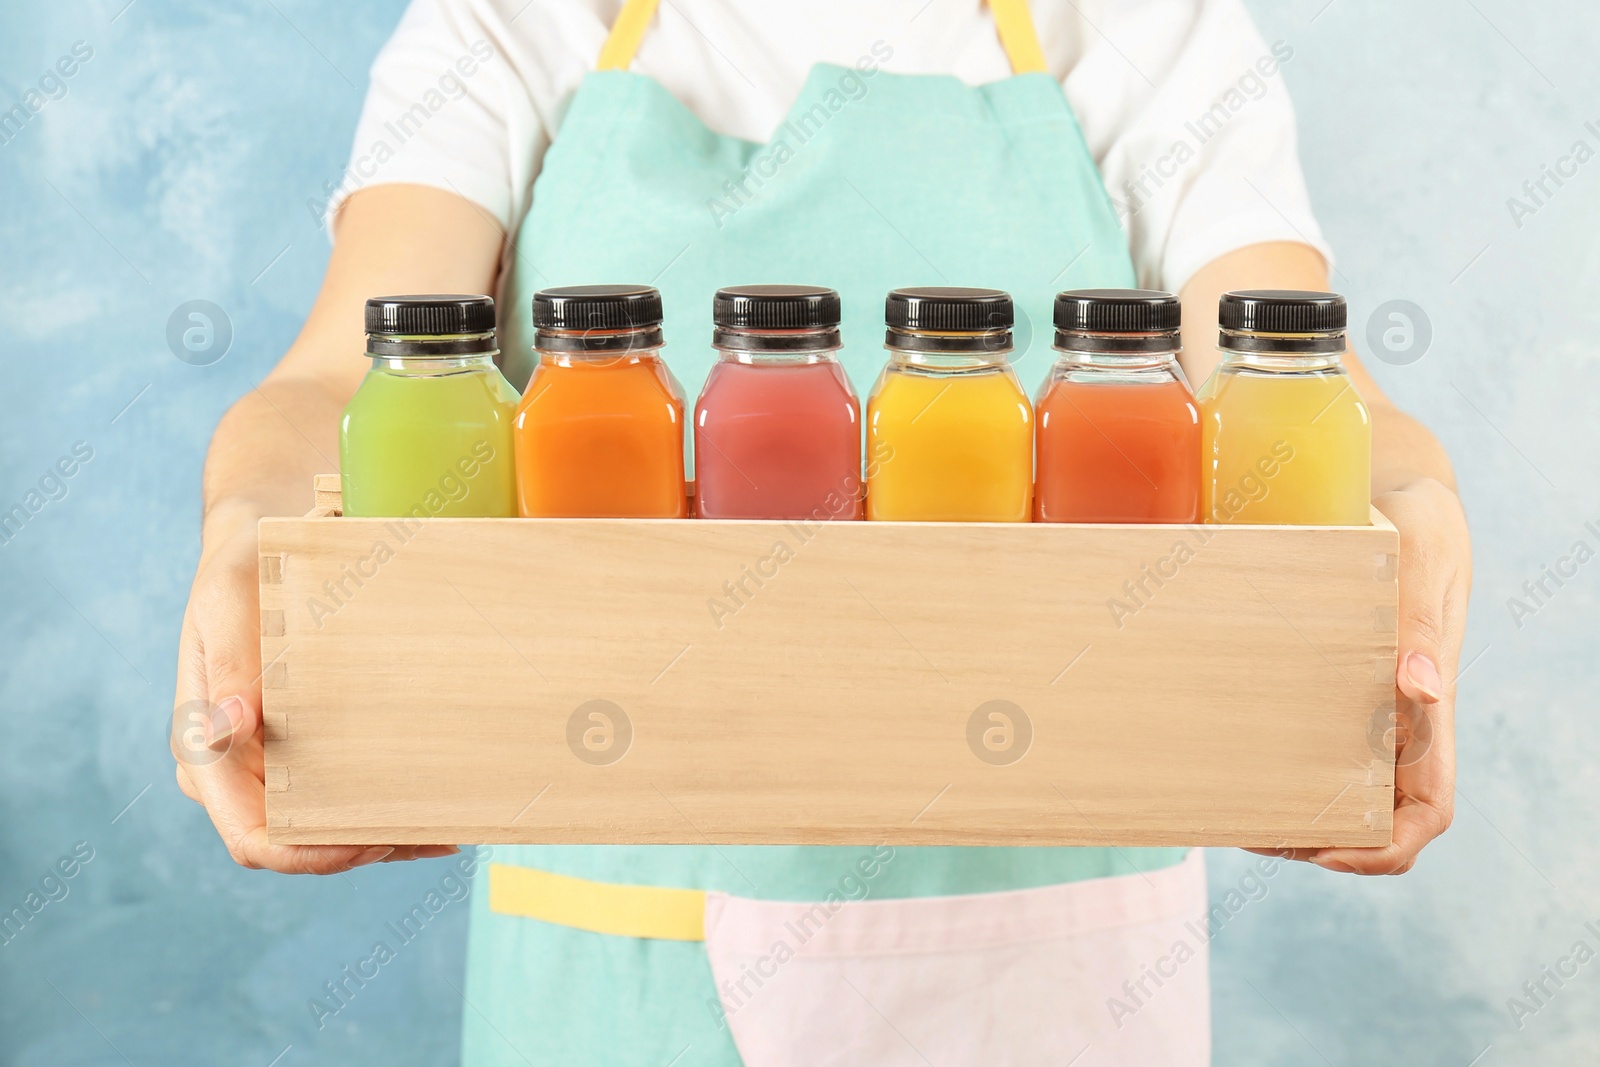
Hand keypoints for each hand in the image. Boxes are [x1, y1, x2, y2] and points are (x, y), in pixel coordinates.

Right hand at [172, 507, 458, 873]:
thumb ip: (229, 662)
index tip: (372, 838)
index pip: (252, 837)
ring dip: (384, 834)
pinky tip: (439, 816)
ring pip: (326, 829)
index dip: (312, 854)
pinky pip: (343, 799)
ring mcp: (271, 768)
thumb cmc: (244, 571)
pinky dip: (387, 811)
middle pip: (299, 843)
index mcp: (206, 750)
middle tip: (431, 830)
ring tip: (448, 826)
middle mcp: (236, 772)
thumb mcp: (230, 600)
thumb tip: (229, 724)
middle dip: (362, 846)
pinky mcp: (304, 754)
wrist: (262, 552)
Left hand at [1254, 477, 1470, 874]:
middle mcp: (1395, 718)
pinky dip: (1262, 757)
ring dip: (1281, 808)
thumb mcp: (1423, 553)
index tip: (1328, 850)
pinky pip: (1300, 736)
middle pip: (1368, 817)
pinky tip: (1216, 750)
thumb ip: (1419, 617)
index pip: (1428, 806)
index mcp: (1429, 705)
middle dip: (1310, 840)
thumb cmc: (1415, 520)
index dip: (1386, 847)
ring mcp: (1359, 704)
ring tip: (1220, 805)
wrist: (1392, 488)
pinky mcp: (1323, 680)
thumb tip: (1419, 688)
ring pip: (1329, 786)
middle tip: (1243, 829)